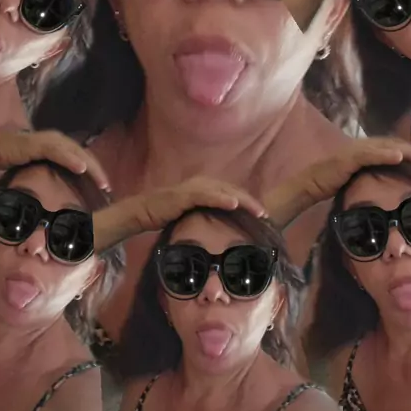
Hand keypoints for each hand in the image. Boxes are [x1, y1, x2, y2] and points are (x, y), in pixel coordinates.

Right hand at [0, 129, 109, 189]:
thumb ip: (55, 170)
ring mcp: (51, 140)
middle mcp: (60, 140)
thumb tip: (68, 186)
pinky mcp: (40, 144)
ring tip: (101, 182)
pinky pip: (59, 152)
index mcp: (62, 145)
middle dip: (98, 172)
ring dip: (91, 168)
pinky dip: (71, 160)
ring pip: (77, 154)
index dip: (96, 172)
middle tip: (108, 188)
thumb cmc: (18, 157)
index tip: (105, 187)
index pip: (84, 158)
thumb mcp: (42, 166)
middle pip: (85, 156)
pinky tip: (81, 168)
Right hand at [92, 175, 265, 251]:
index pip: (233, 193)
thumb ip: (208, 215)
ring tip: (258, 211)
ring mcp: (194, 187)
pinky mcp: (185, 194)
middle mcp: (203, 183)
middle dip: (251, 202)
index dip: (249, 203)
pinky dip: (221, 198)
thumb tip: (225, 227)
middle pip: (234, 191)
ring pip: (225, 192)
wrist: (144, 211)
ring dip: (243, 201)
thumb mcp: (194, 214)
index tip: (264, 215)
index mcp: (207, 187)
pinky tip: (233, 204)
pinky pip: (207, 195)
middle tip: (266, 215)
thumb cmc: (168, 214)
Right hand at [268, 136, 410, 228]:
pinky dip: (386, 154)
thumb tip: (381, 178)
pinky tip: (399, 156)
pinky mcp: (348, 158)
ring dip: (406, 152)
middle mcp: (359, 146)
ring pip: (385, 147)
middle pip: (391, 143)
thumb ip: (365, 173)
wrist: (306, 185)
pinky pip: (370, 154)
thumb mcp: (352, 178)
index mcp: (362, 150)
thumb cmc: (326, 183)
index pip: (389, 146)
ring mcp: (353, 151)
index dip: (408, 151)